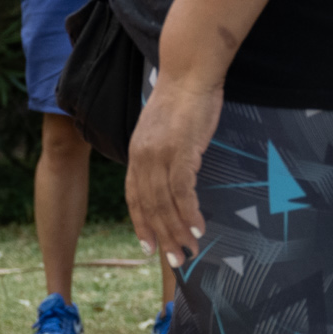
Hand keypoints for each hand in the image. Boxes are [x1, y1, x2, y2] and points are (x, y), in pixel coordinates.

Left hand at [126, 73, 221, 269]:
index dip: (141, 224)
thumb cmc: (182, 100)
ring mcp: (159, 155)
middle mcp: (142, 158)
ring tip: (189, 251)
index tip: (148, 247)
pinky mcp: (180, 152)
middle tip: (175, 260)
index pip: (134, 197)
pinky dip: (189, 213)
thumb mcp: (164, 131)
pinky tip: (198, 227)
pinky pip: (182, 191)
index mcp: (135, 154)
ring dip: (177, 231)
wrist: (189, 73)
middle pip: (149, 206)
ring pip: (164, 204)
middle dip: (161, 237)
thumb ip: (162, 154)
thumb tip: (173, 175)